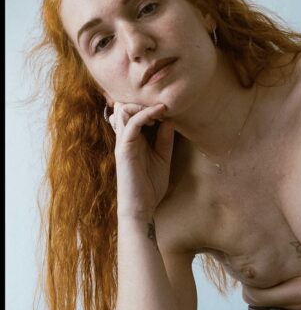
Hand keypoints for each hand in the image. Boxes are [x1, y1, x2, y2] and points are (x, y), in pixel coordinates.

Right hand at [108, 102, 174, 219]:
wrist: (141, 207)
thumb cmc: (150, 186)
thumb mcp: (163, 159)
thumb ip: (164, 140)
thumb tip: (170, 120)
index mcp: (133, 140)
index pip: (132, 113)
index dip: (147, 106)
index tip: (166, 109)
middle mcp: (125, 138)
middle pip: (123, 107)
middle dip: (142, 102)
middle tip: (162, 109)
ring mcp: (123, 143)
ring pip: (123, 110)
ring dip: (142, 106)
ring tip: (160, 112)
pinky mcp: (124, 149)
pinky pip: (130, 124)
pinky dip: (145, 114)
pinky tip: (160, 114)